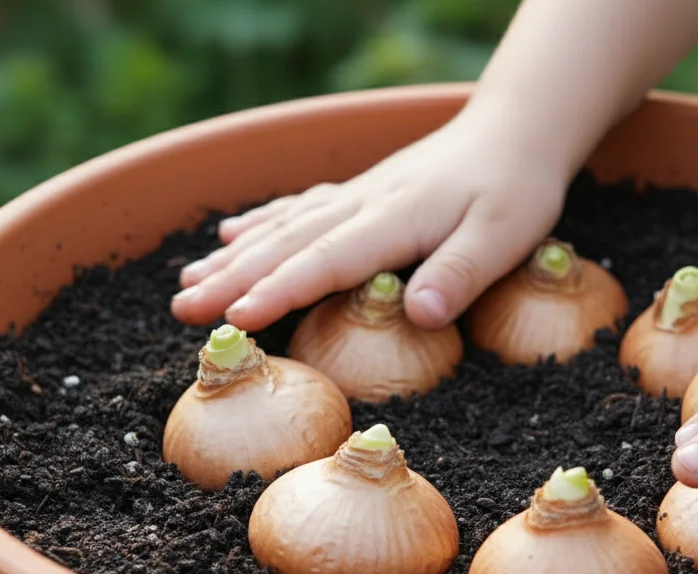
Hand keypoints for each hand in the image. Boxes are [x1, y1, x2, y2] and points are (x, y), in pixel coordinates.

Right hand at [171, 109, 567, 330]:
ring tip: (186, 282)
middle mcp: (363, 204)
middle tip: (182, 310)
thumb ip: (460, 274)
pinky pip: (299, 207)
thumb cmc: (515, 189)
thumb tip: (420, 315)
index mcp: (394, 220)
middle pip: (287, 244)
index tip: (235, 317)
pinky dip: (262, 223)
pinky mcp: (360, 192)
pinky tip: (231, 236)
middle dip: (231, 279)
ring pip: (283, 226)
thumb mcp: (505, 236)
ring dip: (234, 256)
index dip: (278, 290)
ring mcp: (357, 195)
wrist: (516, 131)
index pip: (325, 260)